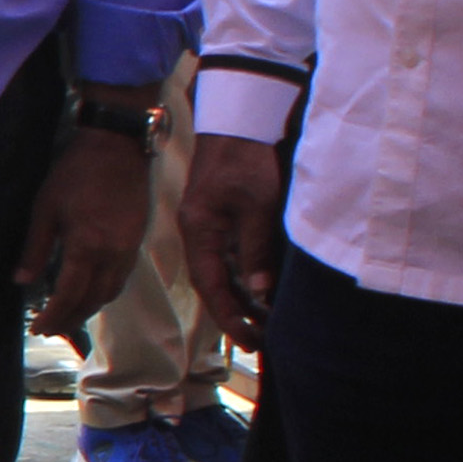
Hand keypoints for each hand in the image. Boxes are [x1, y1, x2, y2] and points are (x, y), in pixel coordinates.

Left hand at [16, 130, 151, 339]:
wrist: (117, 147)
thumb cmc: (76, 172)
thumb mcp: (45, 207)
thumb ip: (35, 248)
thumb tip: (22, 281)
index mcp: (87, 246)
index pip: (69, 295)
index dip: (53, 316)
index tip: (38, 329)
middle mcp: (112, 255)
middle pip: (92, 300)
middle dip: (71, 319)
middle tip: (51, 329)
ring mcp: (129, 250)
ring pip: (110, 293)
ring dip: (89, 309)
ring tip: (68, 317)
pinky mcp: (137, 242)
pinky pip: (121, 279)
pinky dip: (104, 293)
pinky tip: (90, 292)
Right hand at [183, 133, 290, 343]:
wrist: (238, 120)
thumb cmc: (246, 159)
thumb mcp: (257, 206)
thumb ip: (256, 250)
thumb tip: (260, 294)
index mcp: (199, 232)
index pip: (210, 286)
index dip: (228, 316)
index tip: (248, 339)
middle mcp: (197, 233)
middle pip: (213, 284)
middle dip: (235, 314)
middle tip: (260, 340)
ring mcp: (207, 226)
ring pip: (221, 272)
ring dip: (241, 298)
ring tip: (265, 322)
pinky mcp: (219, 218)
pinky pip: (228, 257)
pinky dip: (243, 277)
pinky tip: (261, 290)